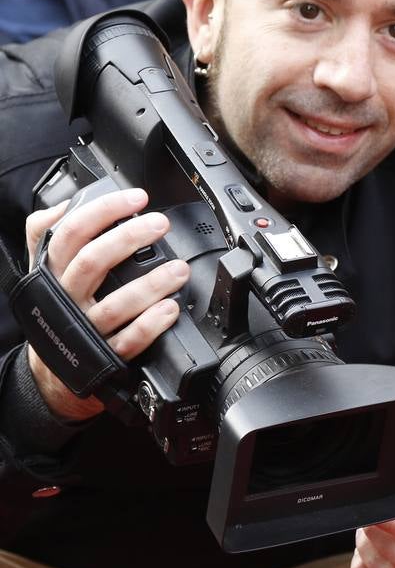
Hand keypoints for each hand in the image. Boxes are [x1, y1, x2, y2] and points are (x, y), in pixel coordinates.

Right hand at [24, 188, 188, 420]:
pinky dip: (150, 325)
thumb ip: (46, 233)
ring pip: (114, 304)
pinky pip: (128, 341)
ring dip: (150, 284)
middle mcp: (65, 298)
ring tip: (179, 269)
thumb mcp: (43, 269)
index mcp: (51, 271)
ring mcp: (85, 328)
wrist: (53, 369)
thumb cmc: (57, 308)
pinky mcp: (104, 356)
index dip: (104, 210)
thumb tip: (64, 205)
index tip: (136, 198)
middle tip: (159, 223)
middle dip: (129, 238)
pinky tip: (170, 309)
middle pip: (93, 262)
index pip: (70, 232)